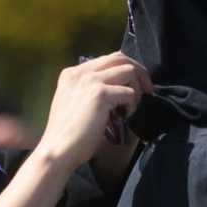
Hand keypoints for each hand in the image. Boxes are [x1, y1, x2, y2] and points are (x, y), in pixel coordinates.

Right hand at [35, 52, 152, 171]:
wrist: (59, 149)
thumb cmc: (68, 134)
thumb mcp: (74, 103)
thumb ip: (89, 90)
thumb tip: (117, 86)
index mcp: (72, 73)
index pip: (106, 59)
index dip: (125, 69)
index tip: (134, 85)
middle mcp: (80, 72)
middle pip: (119, 57)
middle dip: (138, 71)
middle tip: (147, 90)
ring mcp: (90, 81)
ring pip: (128, 70)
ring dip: (137, 88)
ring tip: (132, 106)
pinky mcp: (100, 94)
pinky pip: (129, 92)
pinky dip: (132, 104)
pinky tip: (125, 117)